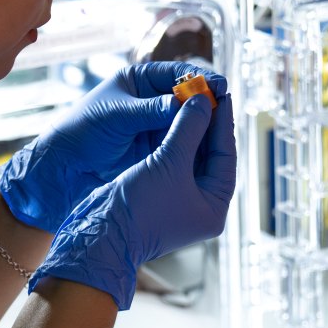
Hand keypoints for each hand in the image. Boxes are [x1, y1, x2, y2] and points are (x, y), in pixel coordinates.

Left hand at [0, 62, 226, 232]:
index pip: (176, 74)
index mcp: (139, 82)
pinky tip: (207, 150)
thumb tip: (187, 101)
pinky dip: (194, 146)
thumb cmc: (81, 132)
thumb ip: (152, 110)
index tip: (218, 85)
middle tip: (225, 106)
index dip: (199, 79)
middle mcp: (151, 102)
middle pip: (188, 98)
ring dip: (204, 125)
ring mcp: (155, 128)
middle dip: (206, 101)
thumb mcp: (117, 116)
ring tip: (221, 129)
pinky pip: (181, 145)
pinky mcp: (157, 152)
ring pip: (188, 123)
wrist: (62, 169)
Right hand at [28, 91, 236, 308]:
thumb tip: (203, 101)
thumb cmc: (140, 207)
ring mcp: (178, 200)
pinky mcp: (157, 193)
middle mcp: (200, 205)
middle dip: (205, 124)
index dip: (222, 123)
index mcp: (214, 207)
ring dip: (187, 128)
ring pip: (189, 155)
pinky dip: (170, 139)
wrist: (100, 235)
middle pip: (210, 155)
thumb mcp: (169, 163)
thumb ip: (187, 129)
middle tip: (204, 93)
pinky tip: (167, 116)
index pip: (226, 156)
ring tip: (186, 98)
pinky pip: (171, 160)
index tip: (220, 95)